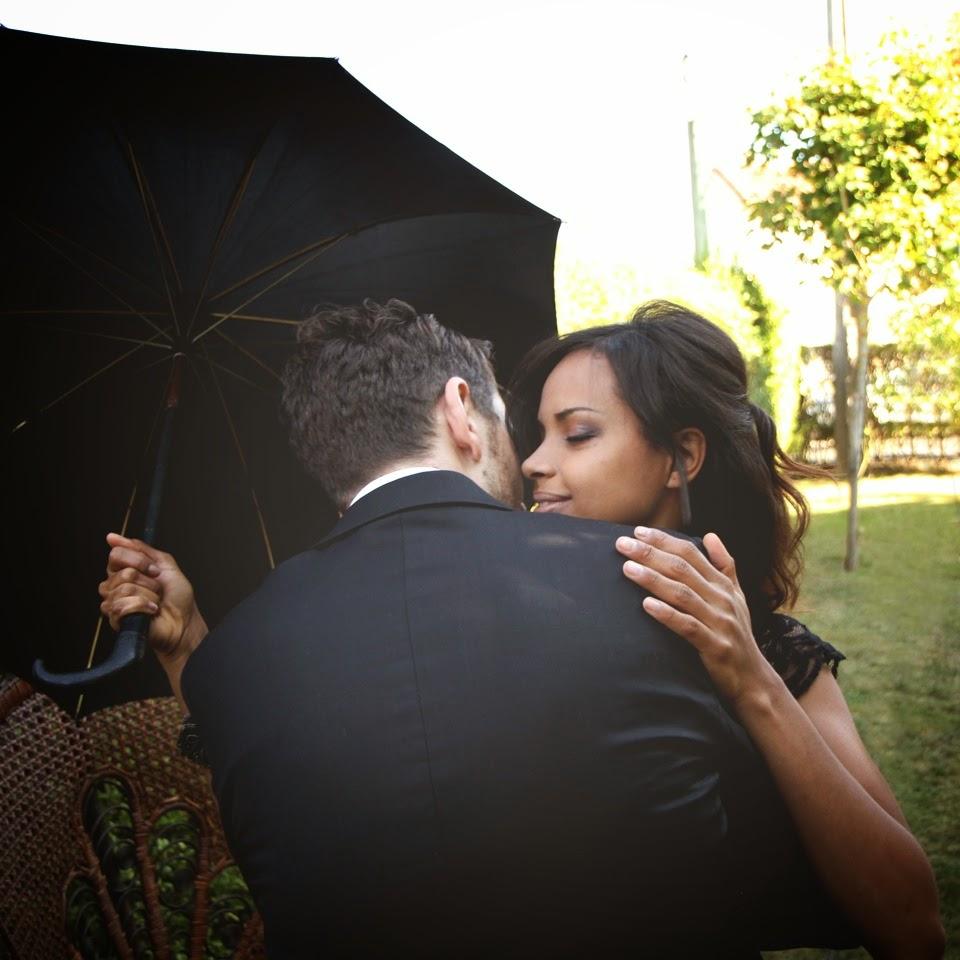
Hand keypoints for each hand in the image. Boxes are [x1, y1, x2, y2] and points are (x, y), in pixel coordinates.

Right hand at [99, 532, 206, 664]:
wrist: (185, 621)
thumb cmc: (177, 597)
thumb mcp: (164, 564)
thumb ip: (140, 549)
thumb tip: (112, 537)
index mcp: (124, 570)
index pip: (116, 555)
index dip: (139, 560)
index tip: (154, 569)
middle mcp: (115, 586)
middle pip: (122, 572)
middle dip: (147, 580)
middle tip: (158, 589)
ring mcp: (114, 603)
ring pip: (125, 589)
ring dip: (149, 594)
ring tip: (155, 601)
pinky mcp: (117, 619)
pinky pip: (124, 606)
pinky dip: (144, 607)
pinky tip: (151, 611)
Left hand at [615, 528, 778, 707]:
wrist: (753, 678)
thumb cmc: (737, 633)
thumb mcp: (736, 596)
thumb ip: (724, 565)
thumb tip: (710, 535)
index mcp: (723, 584)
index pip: (690, 553)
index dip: (664, 540)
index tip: (638, 532)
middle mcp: (722, 599)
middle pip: (682, 569)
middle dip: (651, 554)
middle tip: (622, 544)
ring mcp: (719, 622)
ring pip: (682, 595)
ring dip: (653, 580)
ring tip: (627, 569)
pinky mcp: (715, 646)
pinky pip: (688, 627)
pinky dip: (667, 615)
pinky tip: (646, 606)